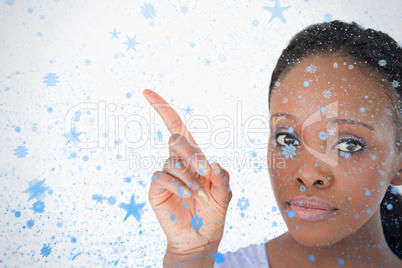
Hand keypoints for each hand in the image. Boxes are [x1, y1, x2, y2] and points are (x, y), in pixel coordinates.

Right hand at [143, 89, 231, 255]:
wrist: (200, 238)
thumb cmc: (212, 213)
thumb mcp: (224, 194)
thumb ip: (221, 178)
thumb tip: (211, 164)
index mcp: (194, 158)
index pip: (177, 128)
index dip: (163, 109)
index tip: (146, 92)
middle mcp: (178, 162)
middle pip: (176, 141)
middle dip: (192, 154)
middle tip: (205, 173)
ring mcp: (166, 175)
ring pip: (173, 163)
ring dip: (190, 180)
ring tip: (200, 197)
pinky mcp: (156, 188)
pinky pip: (162, 177)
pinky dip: (177, 186)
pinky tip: (185, 197)